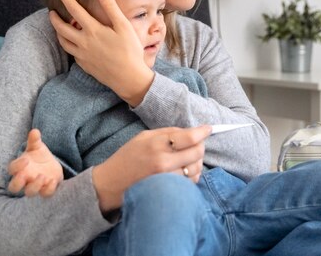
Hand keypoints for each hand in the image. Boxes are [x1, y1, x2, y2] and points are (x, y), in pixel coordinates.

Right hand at [8, 129, 63, 197]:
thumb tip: (35, 131)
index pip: (11, 169)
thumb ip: (34, 140)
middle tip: (25, 175)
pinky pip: (45, 194)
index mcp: (20, 167)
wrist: (51, 166)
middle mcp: (25, 179)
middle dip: (17, 183)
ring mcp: (35, 185)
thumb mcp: (37, 147)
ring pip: (29, 193)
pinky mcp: (46, 189)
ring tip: (43, 176)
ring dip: (34, 186)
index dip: (17, 166)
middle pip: (13, 187)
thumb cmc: (39, 156)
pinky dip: (48, 189)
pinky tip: (53, 180)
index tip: (26, 160)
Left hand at [49, 0, 153, 105]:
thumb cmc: (130, 51)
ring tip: (58, 28)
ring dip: (58, 33)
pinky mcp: (85, 65)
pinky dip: (69, 46)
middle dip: (54, 18)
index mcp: (93, 30)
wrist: (129, 78)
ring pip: (63, 42)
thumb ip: (111, 8)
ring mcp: (82, 55)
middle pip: (61, 28)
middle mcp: (83, 42)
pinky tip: (73, 44)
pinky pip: (72, 53)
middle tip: (51, 12)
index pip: (74, 9)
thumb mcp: (124, 26)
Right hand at [92, 125, 211, 212]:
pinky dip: (192, 175)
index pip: (190, 137)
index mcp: (157, 143)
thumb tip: (191, 131)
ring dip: (197, 161)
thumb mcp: (144, 137)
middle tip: (196, 144)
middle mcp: (163, 161)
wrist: (111, 183)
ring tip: (188, 158)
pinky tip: (184, 170)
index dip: (203, 132)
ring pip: (197, 168)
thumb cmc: (127, 157)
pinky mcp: (168, 191)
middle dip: (200, 146)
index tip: (208, 129)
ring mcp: (167, 178)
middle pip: (197, 152)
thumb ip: (168, 133)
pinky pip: (190, 182)